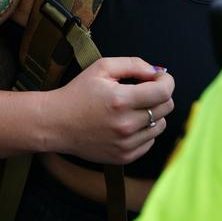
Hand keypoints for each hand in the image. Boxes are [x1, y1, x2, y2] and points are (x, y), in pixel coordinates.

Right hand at [45, 57, 174, 164]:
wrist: (55, 123)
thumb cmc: (76, 93)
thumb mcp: (100, 68)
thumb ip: (132, 64)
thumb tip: (156, 71)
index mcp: (120, 100)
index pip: (164, 91)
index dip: (166, 80)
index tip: (159, 77)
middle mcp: (126, 124)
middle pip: (166, 107)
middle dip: (159, 94)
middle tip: (143, 90)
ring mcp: (126, 143)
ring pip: (160, 125)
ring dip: (152, 114)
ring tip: (132, 108)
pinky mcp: (125, 156)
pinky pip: (150, 141)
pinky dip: (143, 131)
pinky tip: (126, 123)